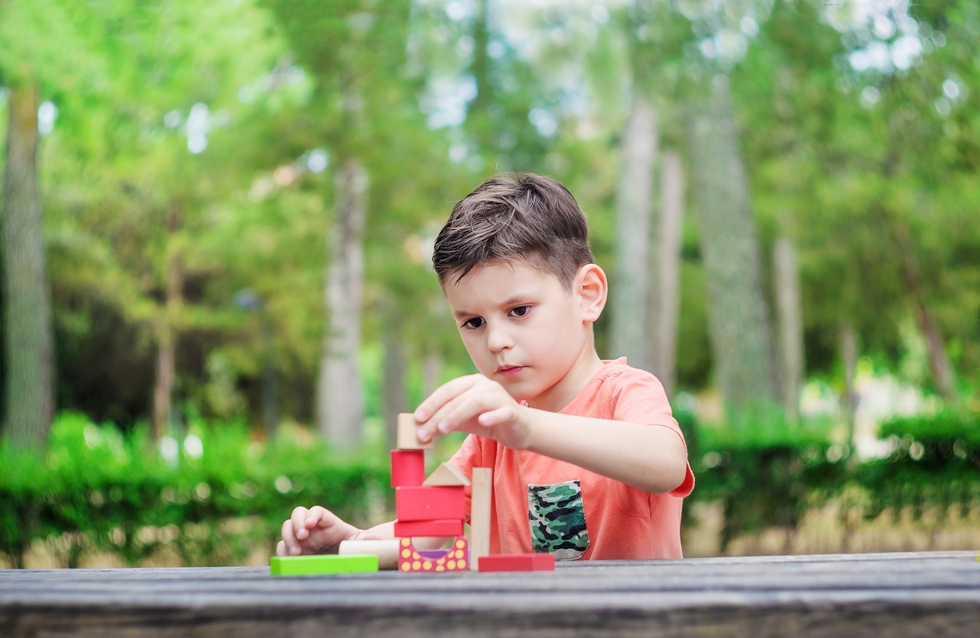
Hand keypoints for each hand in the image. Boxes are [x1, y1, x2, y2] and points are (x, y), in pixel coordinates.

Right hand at [276, 505, 378, 555]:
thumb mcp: (359, 543)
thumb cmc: (351, 546)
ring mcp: (301, 538)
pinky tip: (289, 560)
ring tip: (296, 553)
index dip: (311, 515)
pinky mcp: (294, 550)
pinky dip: (282, 552)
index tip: (310, 524)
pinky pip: (282, 547)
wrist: (344, 559)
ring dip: (288, 538)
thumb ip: (366, 540)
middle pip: (297, 514)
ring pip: (287, 528)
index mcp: (327, 521)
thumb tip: (375, 538)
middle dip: (296, 523)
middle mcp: (312, 527)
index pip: (316, 511)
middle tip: (302, 536)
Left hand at [414, 374, 531, 449]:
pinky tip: (482, 422)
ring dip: (457, 415)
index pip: (447, 390)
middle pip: (458, 399)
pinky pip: (501, 412)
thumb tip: (422, 429)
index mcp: (472, 383)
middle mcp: (485, 386)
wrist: (520, 429)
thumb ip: (446, 421)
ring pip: (475, 402)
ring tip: (442, 429)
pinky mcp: (512, 411)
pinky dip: (491, 416)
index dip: (431, 403)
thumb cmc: (489, 421)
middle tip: (423, 433)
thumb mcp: (464, 421)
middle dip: (438, 416)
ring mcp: (500, 397)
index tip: (417, 418)